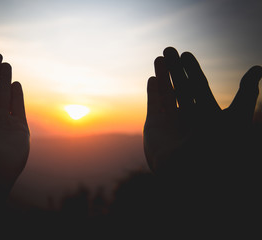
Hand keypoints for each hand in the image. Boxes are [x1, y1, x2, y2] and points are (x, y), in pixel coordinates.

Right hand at [143, 47, 261, 178]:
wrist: (185, 173)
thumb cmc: (214, 149)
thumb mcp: (236, 118)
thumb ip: (247, 93)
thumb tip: (258, 67)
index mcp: (207, 115)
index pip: (199, 86)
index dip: (193, 70)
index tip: (186, 54)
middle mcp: (188, 117)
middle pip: (181, 87)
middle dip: (174, 68)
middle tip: (168, 49)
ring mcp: (170, 122)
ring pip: (166, 93)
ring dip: (162, 76)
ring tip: (158, 58)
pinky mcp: (154, 127)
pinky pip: (154, 105)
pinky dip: (153, 92)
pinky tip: (152, 78)